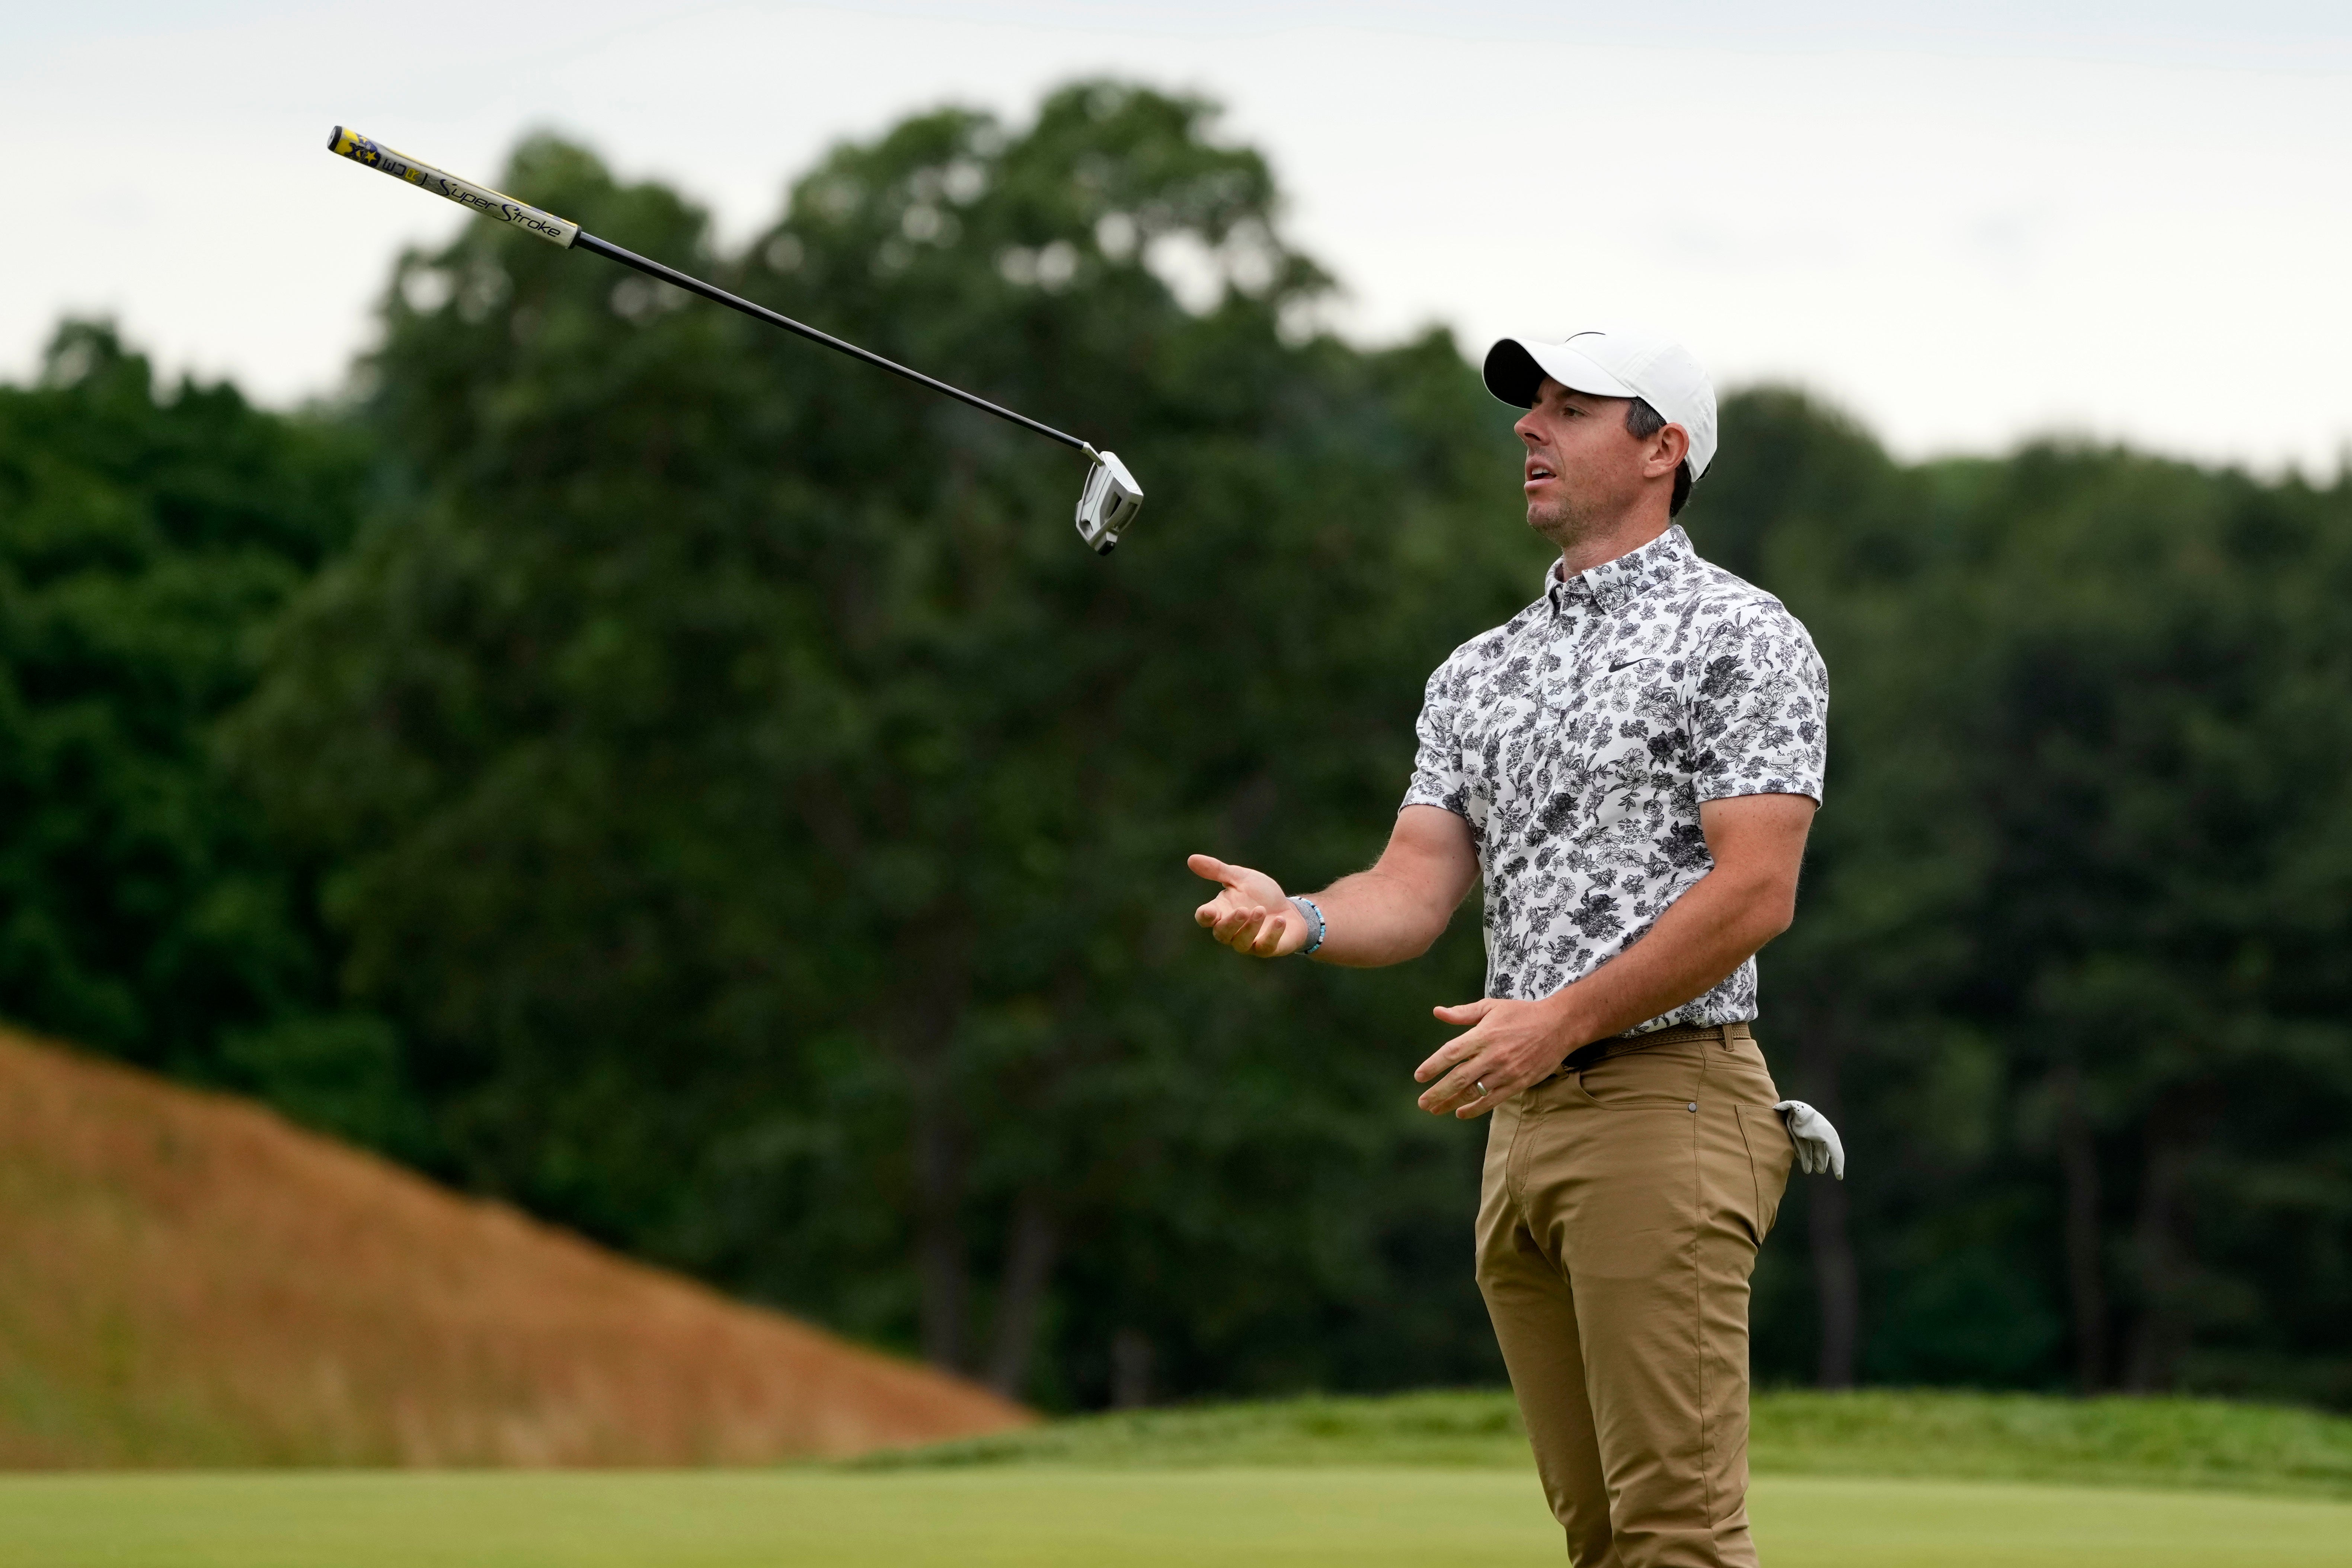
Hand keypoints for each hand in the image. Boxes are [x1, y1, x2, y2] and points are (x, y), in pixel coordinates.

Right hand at [1188, 854, 1305, 957]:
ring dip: (1251, 927)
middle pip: (1222, 933)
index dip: (1205, 916)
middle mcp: (1231, 931)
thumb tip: (1191, 859)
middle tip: (1243, 910)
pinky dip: (1273, 934)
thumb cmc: (1260, 894)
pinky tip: (1280, 920)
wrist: (1289, 909)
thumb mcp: (1240, 878)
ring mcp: (1249, 942)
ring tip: (1262, 910)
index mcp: (1221, 911)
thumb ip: (1218, 870)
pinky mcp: (1267, 949)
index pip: (1205, 918)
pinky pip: (1266, 947)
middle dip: (1231, 923)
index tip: (1209, 911)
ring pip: (1241, 942)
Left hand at [1413, 995, 1581, 1118]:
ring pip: (1473, 1092)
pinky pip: (1492, 1100)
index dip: (1433, 1066)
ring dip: (1452, 1103)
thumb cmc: (1521, 1014)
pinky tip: (1461, 1113)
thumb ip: (1463, 1013)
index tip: (1418, 1077)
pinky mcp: (1518, 1083)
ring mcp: (1506, 1071)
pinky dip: (1475, 1108)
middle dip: (1438, 1092)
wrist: (1558, 1025)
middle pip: (1459, 1078)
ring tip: (1435, 1109)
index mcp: (1483, 1035)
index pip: (1451, 1053)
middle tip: (1422, 1103)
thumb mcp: (1491, 1007)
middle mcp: (1492, 1055)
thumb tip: (1437, 1012)